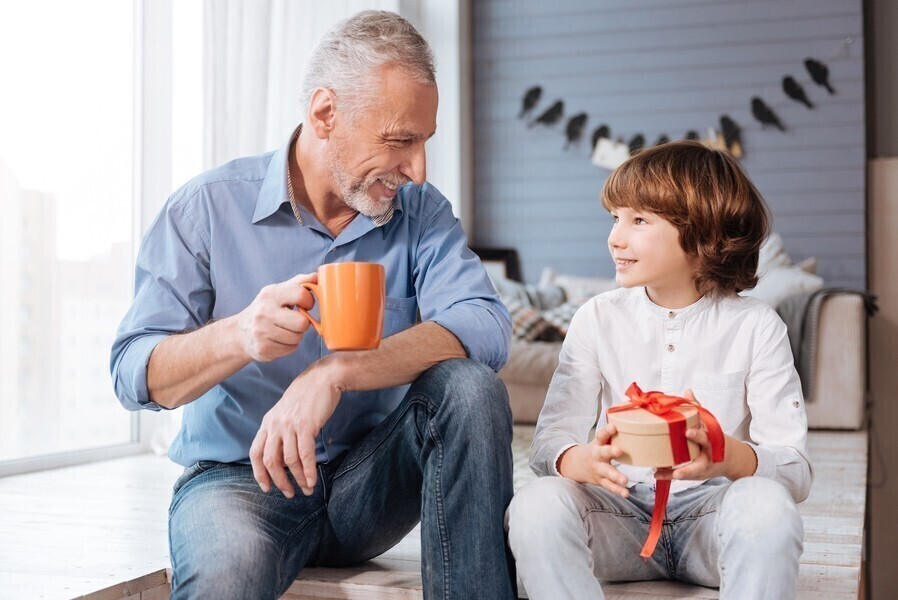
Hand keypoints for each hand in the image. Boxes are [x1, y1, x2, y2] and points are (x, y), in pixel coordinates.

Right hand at [236, 273, 315, 361]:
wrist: (241, 332)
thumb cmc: (268, 308)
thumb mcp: (280, 291)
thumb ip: (300, 282)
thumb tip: (318, 276)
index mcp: (270, 294)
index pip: (301, 295)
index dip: (309, 302)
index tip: (305, 305)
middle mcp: (263, 312)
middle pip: (302, 323)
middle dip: (303, 323)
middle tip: (295, 321)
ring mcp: (261, 331)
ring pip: (297, 338)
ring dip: (297, 335)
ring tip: (286, 330)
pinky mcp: (262, 349)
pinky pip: (291, 349)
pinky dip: (289, 346)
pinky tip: (280, 339)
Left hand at [249, 358, 343, 497]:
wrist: (323, 378)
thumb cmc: (307, 397)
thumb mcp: (285, 412)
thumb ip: (280, 430)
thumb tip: (281, 455)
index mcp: (268, 423)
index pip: (255, 452)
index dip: (259, 473)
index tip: (267, 487)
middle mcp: (275, 425)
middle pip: (270, 461)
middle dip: (279, 481)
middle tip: (289, 493)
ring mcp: (289, 425)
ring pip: (289, 461)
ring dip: (297, 479)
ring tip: (306, 489)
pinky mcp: (306, 425)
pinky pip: (305, 454)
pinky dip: (308, 470)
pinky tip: (312, 480)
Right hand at [558, 424, 629, 497]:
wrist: (577, 465)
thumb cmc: (596, 450)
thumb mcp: (600, 441)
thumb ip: (613, 435)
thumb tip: (633, 422)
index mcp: (597, 444)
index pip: (601, 435)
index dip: (607, 431)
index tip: (613, 426)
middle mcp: (596, 456)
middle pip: (603, 453)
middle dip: (610, 451)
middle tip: (619, 451)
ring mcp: (598, 469)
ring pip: (606, 472)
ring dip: (616, 476)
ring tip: (625, 480)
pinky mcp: (600, 480)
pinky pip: (609, 486)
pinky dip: (617, 490)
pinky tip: (626, 493)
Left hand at [655, 390, 756, 481]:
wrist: (730, 459)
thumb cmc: (716, 439)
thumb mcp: (710, 424)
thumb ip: (698, 409)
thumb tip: (687, 392)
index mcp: (712, 443)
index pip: (706, 438)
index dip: (697, 435)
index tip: (688, 431)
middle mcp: (708, 458)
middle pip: (699, 464)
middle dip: (687, 467)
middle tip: (676, 470)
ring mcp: (702, 468)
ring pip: (688, 473)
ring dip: (673, 473)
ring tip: (659, 471)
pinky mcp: (695, 474)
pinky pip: (681, 475)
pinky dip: (668, 475)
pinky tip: (656, 473)